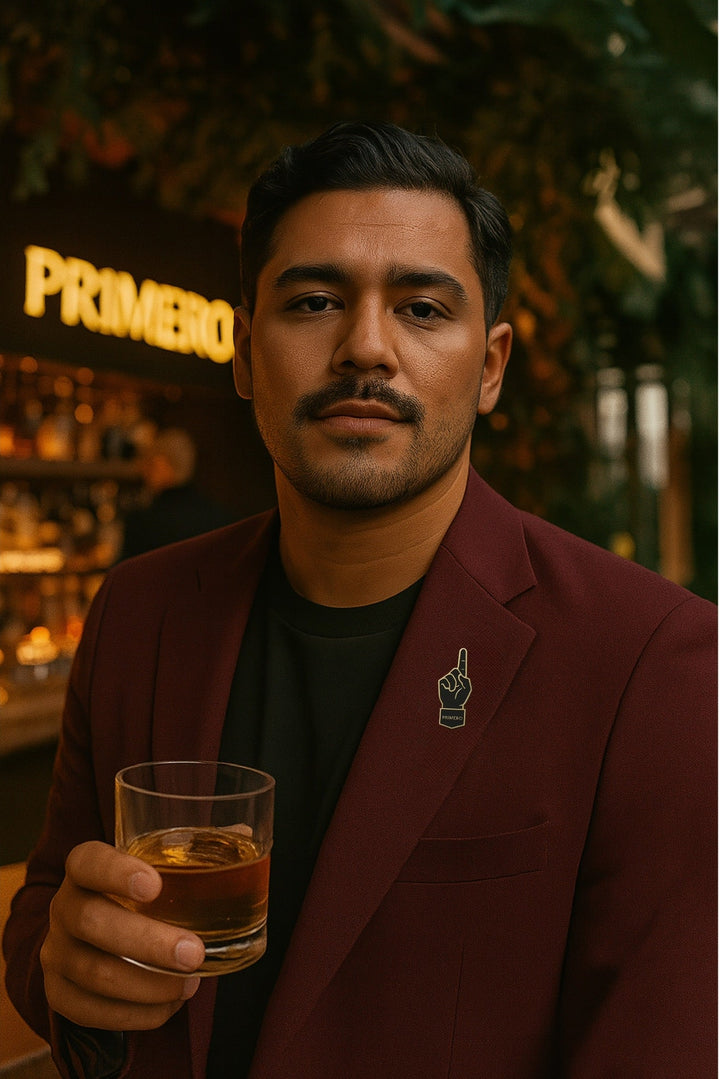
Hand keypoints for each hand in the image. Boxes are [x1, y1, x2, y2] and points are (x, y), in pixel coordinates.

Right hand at [40, 841, 204, 1030]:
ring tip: (191, 984)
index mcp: (85, 868)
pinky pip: (91, 1012)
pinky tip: (168, 1005)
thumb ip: (195, 851)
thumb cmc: (135, 896)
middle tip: (193, 952)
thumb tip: (244, 832)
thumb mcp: (156, 868)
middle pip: (91, 921)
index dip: (116, 871)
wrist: (92, 939)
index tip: (155, 884)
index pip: (88, 861)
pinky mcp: (58, 994)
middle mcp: (64, 907)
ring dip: (149, 984)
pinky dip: (135, 1014)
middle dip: (147, 941)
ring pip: (94, 973)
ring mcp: (56, 953)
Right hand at [438, 648, 471, 707]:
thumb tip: (460, 674)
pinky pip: (446, 679)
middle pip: (456, 670)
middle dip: (458, 678)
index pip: (462, 665)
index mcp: (461, 677)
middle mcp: (454, 676)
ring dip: (454, 683)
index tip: (463, 649)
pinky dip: (450, 685)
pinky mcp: (442, 681)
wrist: (452, 705)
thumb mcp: (467, 689)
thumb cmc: (460, 698)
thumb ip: (466, 681)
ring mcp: (448, 678)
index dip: (462, 658)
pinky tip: (449, 690)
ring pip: (452, 675)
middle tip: (458, 686)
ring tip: (454, 690)